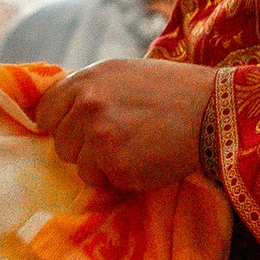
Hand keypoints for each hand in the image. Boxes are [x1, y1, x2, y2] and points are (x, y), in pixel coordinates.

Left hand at [34, 56, 216, 191]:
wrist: (215, 112)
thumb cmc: (175, 92)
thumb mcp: (124, 75)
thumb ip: (91, 91)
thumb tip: (63, 114)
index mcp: (87, 79)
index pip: (44, 112)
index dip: (61, 125)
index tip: (80, 131)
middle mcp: (87, 104)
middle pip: (61, 144)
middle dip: (84, 149)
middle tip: (121, 140)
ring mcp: (99, 136)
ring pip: (80, 168)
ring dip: (103, 167)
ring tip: (137, 148)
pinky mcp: (116, 166)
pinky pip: (105, 183)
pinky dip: (123, 179)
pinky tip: (147, 160)